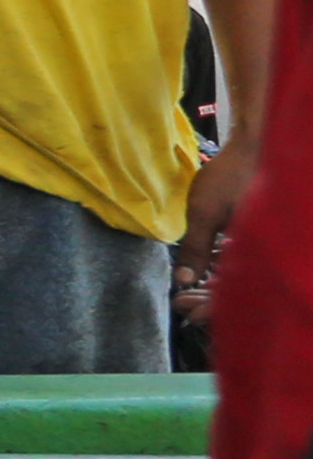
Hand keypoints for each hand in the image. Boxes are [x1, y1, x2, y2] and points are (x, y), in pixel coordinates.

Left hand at [182, 143, 258, 313]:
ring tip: (189, 293)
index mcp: (263, 249)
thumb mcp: (205, 213)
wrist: (259, 145)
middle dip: (213, 300)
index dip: (214, 307)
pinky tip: (208, 275)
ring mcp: (273, 244)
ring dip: (219, 287)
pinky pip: (250, 262)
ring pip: (247, 276)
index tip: (189, 313)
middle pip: (246, 288)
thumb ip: (195, 248)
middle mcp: (275, 251)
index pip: (241, 292)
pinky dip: (229, 270)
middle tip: (184, 305)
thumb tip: (183, 282)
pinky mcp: (268, 236)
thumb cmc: (231, 177)